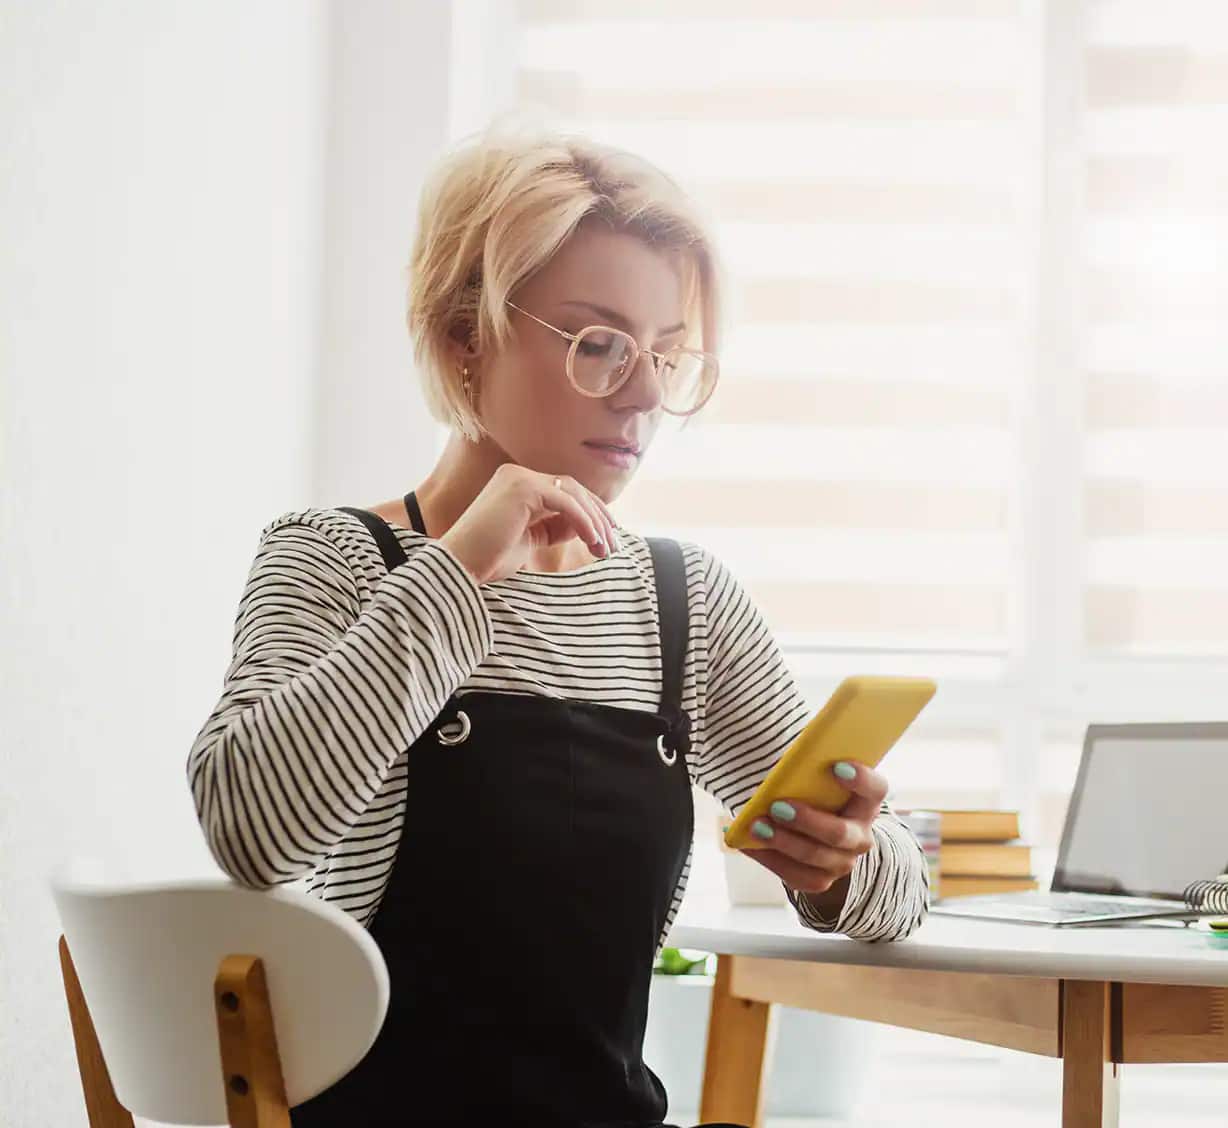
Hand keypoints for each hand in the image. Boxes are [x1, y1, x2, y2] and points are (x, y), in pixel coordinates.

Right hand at [439, 463, 619, 584]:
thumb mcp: (528, 541)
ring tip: (605, 549)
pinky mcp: (523, 488)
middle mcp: (518, 475)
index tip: (606, 539)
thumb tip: (584, 527)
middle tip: (612, 545)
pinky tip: (593, 542)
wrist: (457, 567)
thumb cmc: (486, 560)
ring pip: (573, 494)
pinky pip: (566, 503)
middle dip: (598, 517)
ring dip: (595, 521)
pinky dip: (584, 522)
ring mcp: (519, 478)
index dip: (589, 514)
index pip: (564, 493)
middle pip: (573, 489)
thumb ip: (552, 528)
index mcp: (517, 485)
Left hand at [739, 760, 888, 895]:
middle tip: (778, 806)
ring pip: (815, 857)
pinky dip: (770, 859)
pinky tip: (750, 844)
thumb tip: (778, 762)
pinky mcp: (821, 879)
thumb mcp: (814, 776)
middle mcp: (860, 835)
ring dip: (784, 842)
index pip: (875, 789)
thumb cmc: (811, 791)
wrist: (813, 830)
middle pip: (840, 833)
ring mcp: (842, 861)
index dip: (861, 779)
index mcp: (865, 801)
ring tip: (757, 827)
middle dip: (807, 821)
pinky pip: (797, 876)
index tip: (836, 767)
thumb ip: (806, 766)